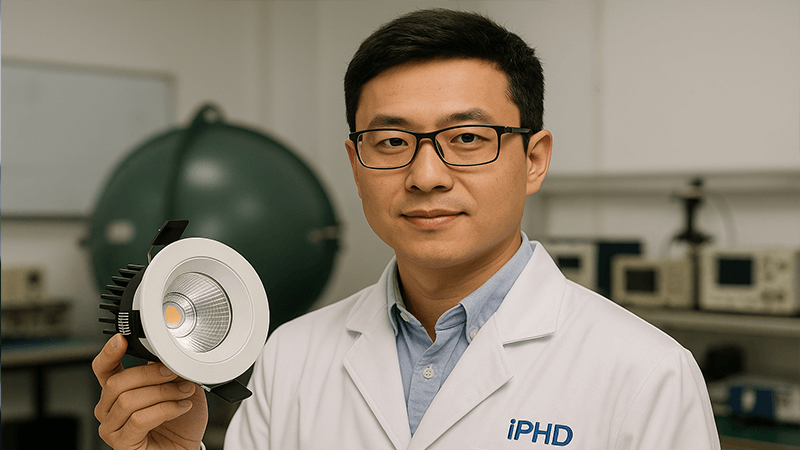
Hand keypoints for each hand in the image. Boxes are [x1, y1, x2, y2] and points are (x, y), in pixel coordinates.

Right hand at [92, 334, 208, 449]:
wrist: (187, 447)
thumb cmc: (180, 421)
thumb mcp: (178, 387)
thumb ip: (167, 370)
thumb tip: (165, 353)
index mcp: (118, 390)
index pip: (103, 369)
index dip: (108, 353)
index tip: (120, 339)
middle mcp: (110, 409)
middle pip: (118, 382)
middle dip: (150, 374)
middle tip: (174, 374)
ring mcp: (113, 428)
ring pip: (129, 401)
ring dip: (163, 393)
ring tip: (184, 393)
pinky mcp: (122, 444)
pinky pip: (140, 419)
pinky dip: (165, 410)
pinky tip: (180, 408)